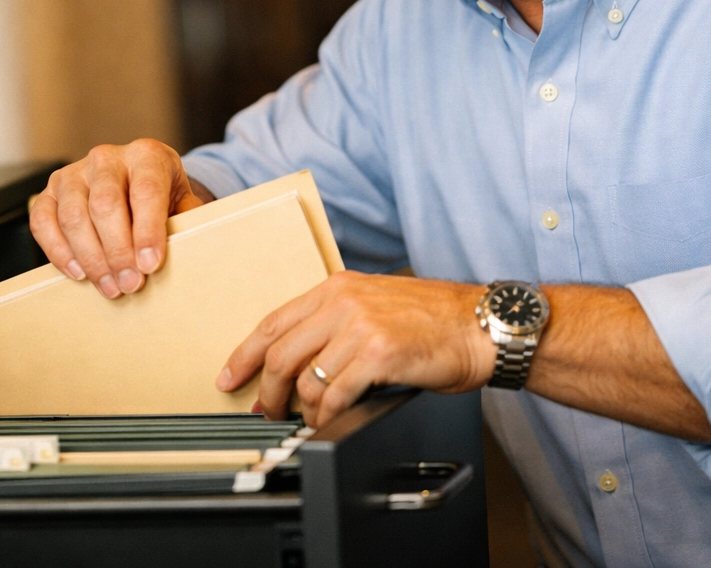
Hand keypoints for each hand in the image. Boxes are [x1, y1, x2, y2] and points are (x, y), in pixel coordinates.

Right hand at [29, 140, 210, 298]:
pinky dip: (59, 251)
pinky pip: (43, 222)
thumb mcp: (182, 203)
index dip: (148, 230)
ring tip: (110, 287)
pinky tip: (80, 273)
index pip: (146, 190)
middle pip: (105, 204)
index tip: (150, 265)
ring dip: (92, 258)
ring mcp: (73, 173)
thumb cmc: (161, 198)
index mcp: (146, 155)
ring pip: (73, 216)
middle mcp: (106, 158)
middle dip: (118, 251)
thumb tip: (188, 249)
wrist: (135, 185)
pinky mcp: (49, 192)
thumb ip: (187, 222)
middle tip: (130, 284)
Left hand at [217, 271, 494, 426]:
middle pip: (280, 354)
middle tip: (266, 413)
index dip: (243, 354)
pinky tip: (329, 421)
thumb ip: (336, 322)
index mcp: (336, 288)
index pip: (273, 322)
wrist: (482, 326)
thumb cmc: (434, 321)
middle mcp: (342, 302)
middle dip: (266, 392)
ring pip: (305, 378)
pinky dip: (326, 415)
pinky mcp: (378, 353)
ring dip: (301, 409)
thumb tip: (298, 362)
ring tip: (308, 421)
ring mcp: (360, 326)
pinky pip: (335, 394)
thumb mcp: (375, 305)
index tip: (229, 377)